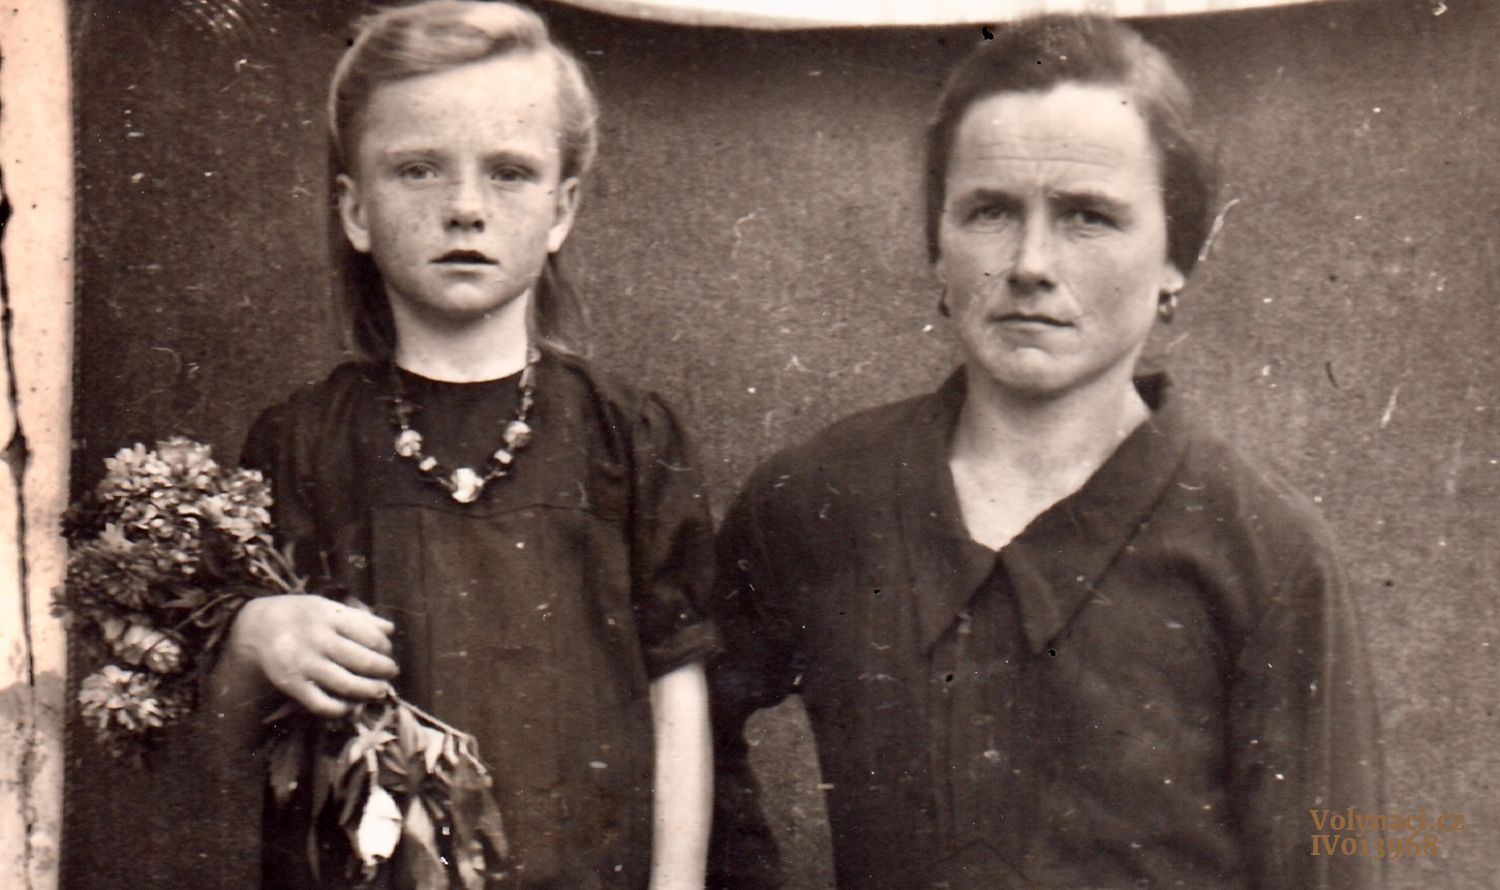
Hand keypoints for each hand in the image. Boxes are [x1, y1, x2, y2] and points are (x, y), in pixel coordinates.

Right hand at [227, 594, 398, 717]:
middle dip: (384, 670)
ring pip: (347, 685)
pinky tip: (352, 705)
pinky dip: (342, 709)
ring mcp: (303, 663)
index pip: (370, 635)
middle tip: (391, 672)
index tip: (387, 652)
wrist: (256, 628)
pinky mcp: (291, 684)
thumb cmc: (300, 616)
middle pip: (363, 661)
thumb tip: (390, 629)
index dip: (385, 647)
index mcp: (328, 616)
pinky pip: (322, 704)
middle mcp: (317, 639)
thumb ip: (359, 617)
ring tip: (379, 690)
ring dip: (370, 691)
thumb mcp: (326, 606)